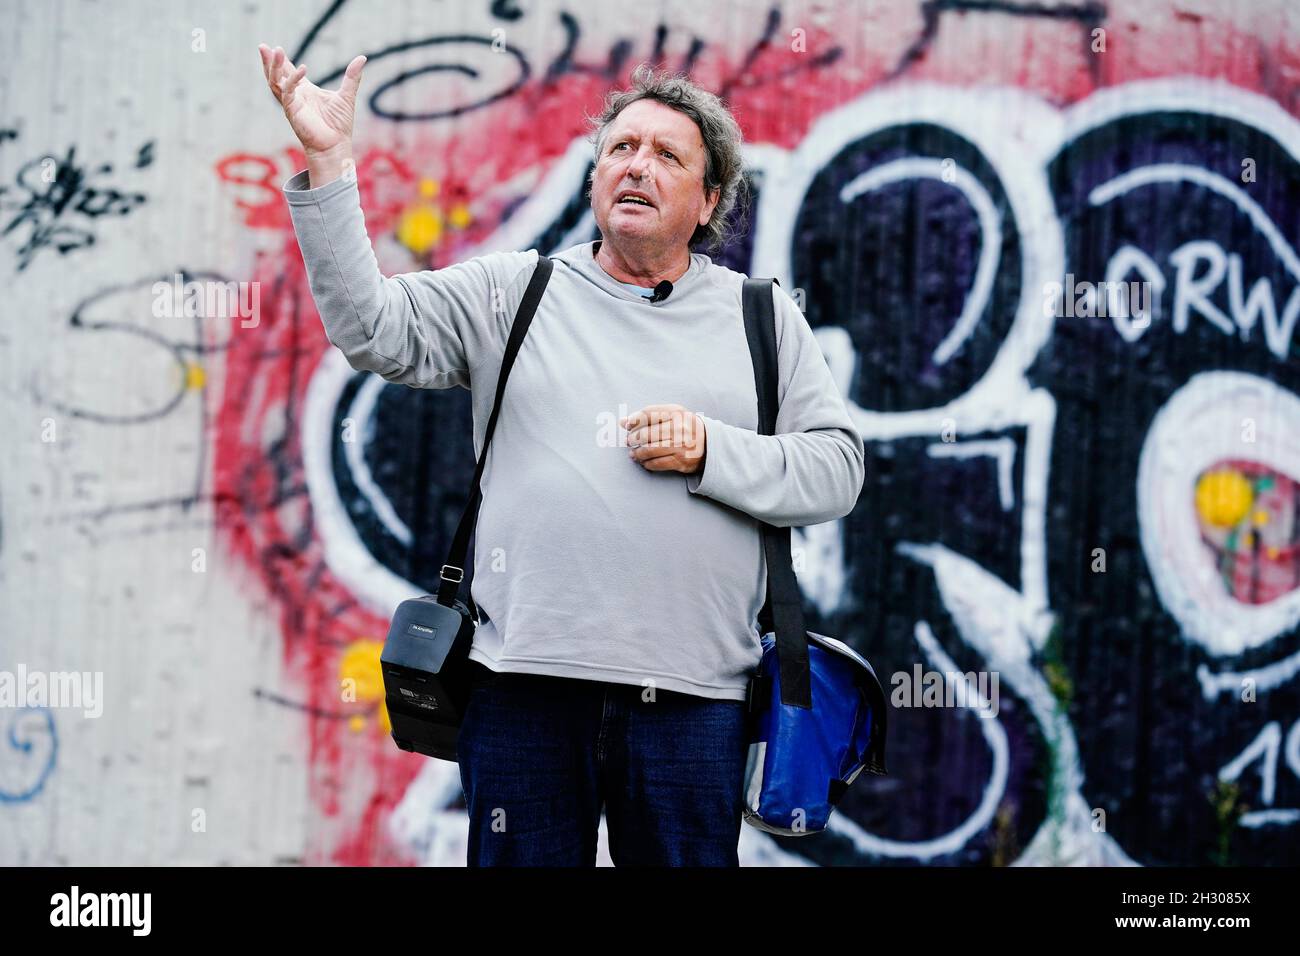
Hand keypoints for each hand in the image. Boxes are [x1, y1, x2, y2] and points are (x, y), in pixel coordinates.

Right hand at [258, 44, 364, 158]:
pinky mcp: (293, 111)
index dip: (282, 61)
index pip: (289, 72)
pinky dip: (293, 80)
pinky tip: (301, 69)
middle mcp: (296, 96)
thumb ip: (352, 77)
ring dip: (274, 67)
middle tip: (263, 46)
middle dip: (270, 61)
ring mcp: (292, 103)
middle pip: (276, 75)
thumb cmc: (339, 125)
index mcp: (305, 91)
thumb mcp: (347, 96)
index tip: (276, 48)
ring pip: (275, 82)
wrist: (336, 145)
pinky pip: (288, 92)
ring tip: (275, 51)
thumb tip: (362, 58)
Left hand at [621, 404, 706, 473]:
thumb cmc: (685, 426)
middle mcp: (678, 428)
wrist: (709, 443)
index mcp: (676, 413)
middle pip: (646, 434)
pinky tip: (644, 461)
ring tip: (634, 453)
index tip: (627, 426)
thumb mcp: (672, 414)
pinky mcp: (681, 461)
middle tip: (630, 441)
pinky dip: (646, 464)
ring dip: (637, 453)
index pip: (647, 414)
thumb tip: (623, 422)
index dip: (633, 421)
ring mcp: (680, 446)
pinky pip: (656, 464)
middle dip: (633, 439)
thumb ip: (648, 415)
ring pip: (649, 450)